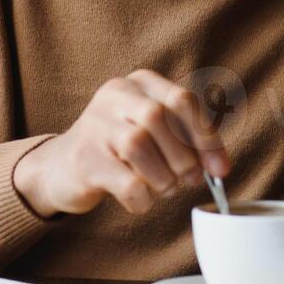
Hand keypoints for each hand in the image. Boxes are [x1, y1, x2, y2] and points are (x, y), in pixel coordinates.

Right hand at [12, 69, 230, 216]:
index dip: (206, 136)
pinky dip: (142, 198)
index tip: (220, 168)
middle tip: (188, 180)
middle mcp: (116, 95)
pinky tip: (141, 200)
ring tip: (164, 188)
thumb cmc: (120, 149)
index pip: (182, 100)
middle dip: (183, 157)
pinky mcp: (84, 159)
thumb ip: (186, 140)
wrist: (62, 166)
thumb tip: (220, 167)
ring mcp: (95, 124)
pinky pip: (125, 181)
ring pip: (139, 145)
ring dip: (163, 177)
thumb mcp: (154, 132)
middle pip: (160, 118)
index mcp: (140, 83)